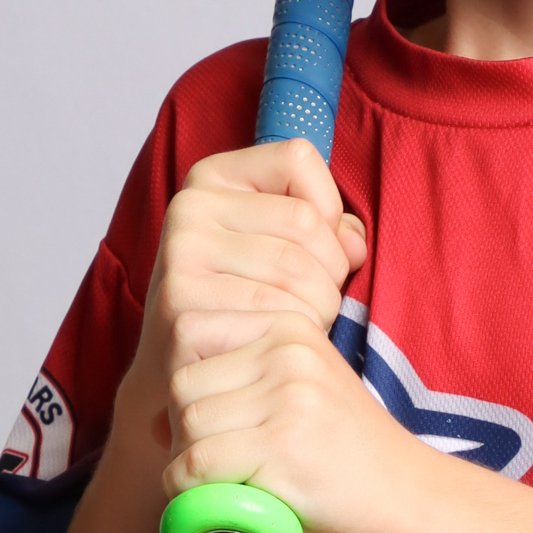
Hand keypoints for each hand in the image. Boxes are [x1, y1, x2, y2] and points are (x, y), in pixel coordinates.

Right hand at [116, 140, 366, 459]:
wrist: (191, 374)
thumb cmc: (248, 303)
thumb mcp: (280, 245)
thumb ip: (329, 227)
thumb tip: (352, 242)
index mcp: (210, 178)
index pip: (296, 158)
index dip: (326, 208)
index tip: (312, 247)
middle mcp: (187, 209)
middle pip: (306, 222)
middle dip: (331, 272)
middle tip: (313, 304)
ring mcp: (179, 261)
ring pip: (299, 272)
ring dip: (320, 310)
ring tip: (297, 326)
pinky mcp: (184, 314)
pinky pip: (278, 318)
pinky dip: (295, 339)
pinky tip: (275, 348)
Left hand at [161, 311, 429, 532]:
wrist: (402, 495)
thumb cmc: (340, 451)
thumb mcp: (297, 390)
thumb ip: (239, 383)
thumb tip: (148, 416)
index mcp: (289, 327)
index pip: (191, 334)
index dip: (188, 387)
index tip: (215, 422)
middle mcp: (288, 354)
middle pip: (182, 383)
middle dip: (183, 428)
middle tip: (217, 460)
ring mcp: (287, 400)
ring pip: (187, 424)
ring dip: (188, 462)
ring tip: (226, 478)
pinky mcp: (281, 448)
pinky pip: (198, 465)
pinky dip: (192, 490)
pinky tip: (221, 500)